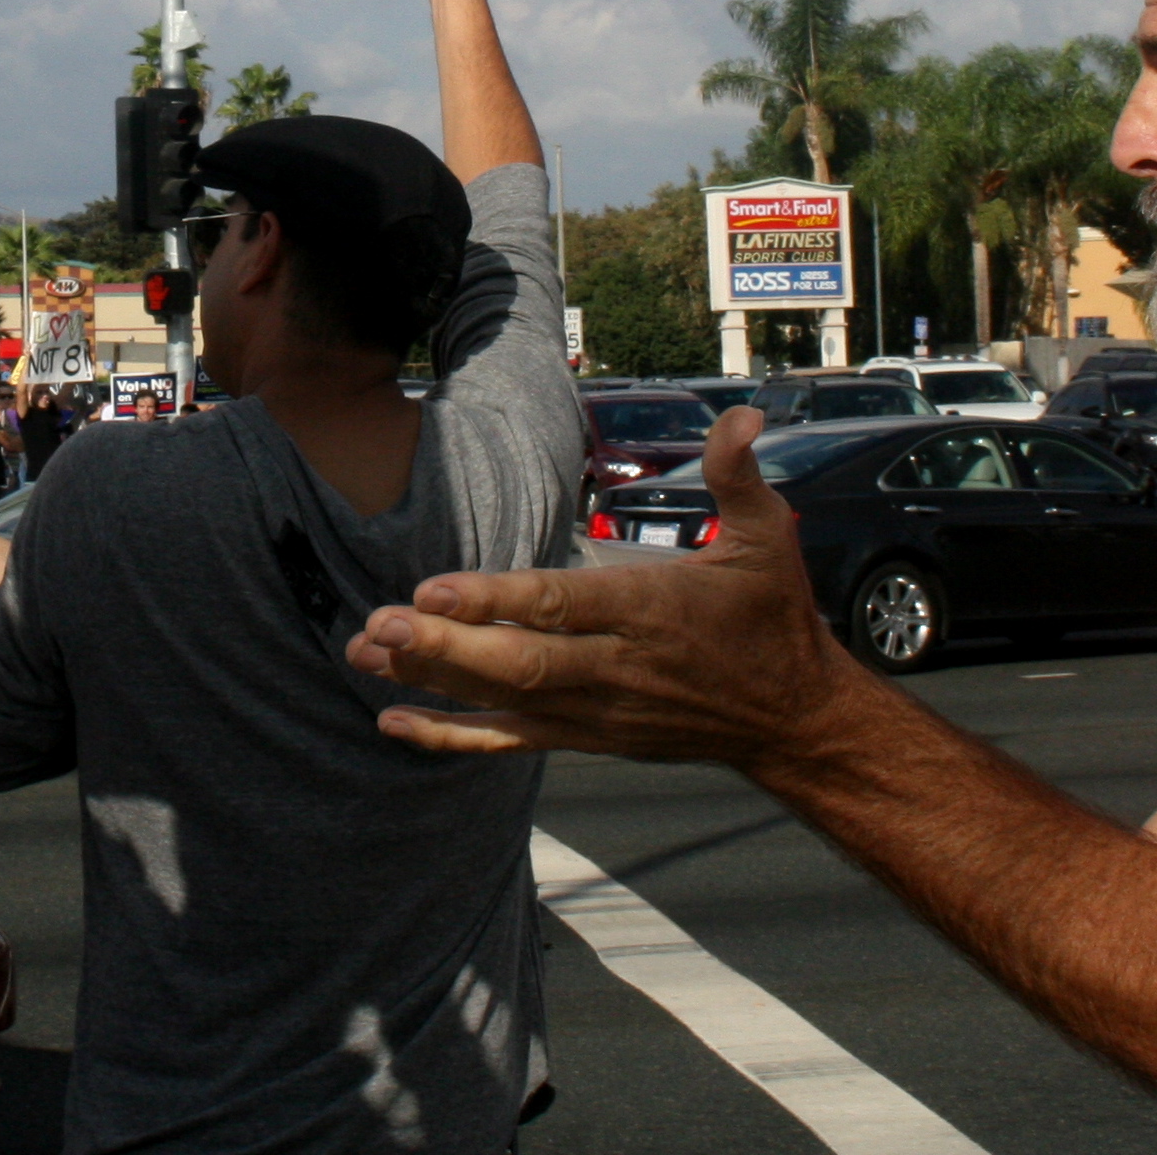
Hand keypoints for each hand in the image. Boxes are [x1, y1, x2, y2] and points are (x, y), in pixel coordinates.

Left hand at [345, 408, 862, 760]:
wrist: (792, 720)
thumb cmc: (772, 619)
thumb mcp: (767, 539)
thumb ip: (740, 476)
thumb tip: (741, 417)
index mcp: (648, 611)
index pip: (559, 607)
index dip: (492, 602)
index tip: (430, 589)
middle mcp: (615, 669)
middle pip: (518, 664)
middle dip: (442, 647)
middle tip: (378, 625)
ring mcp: (596, 713)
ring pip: (503, 701)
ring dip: (430, 681)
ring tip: (364, 654)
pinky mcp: (586, 738)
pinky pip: (509, 740)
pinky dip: (451, 736)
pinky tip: (394, 723)